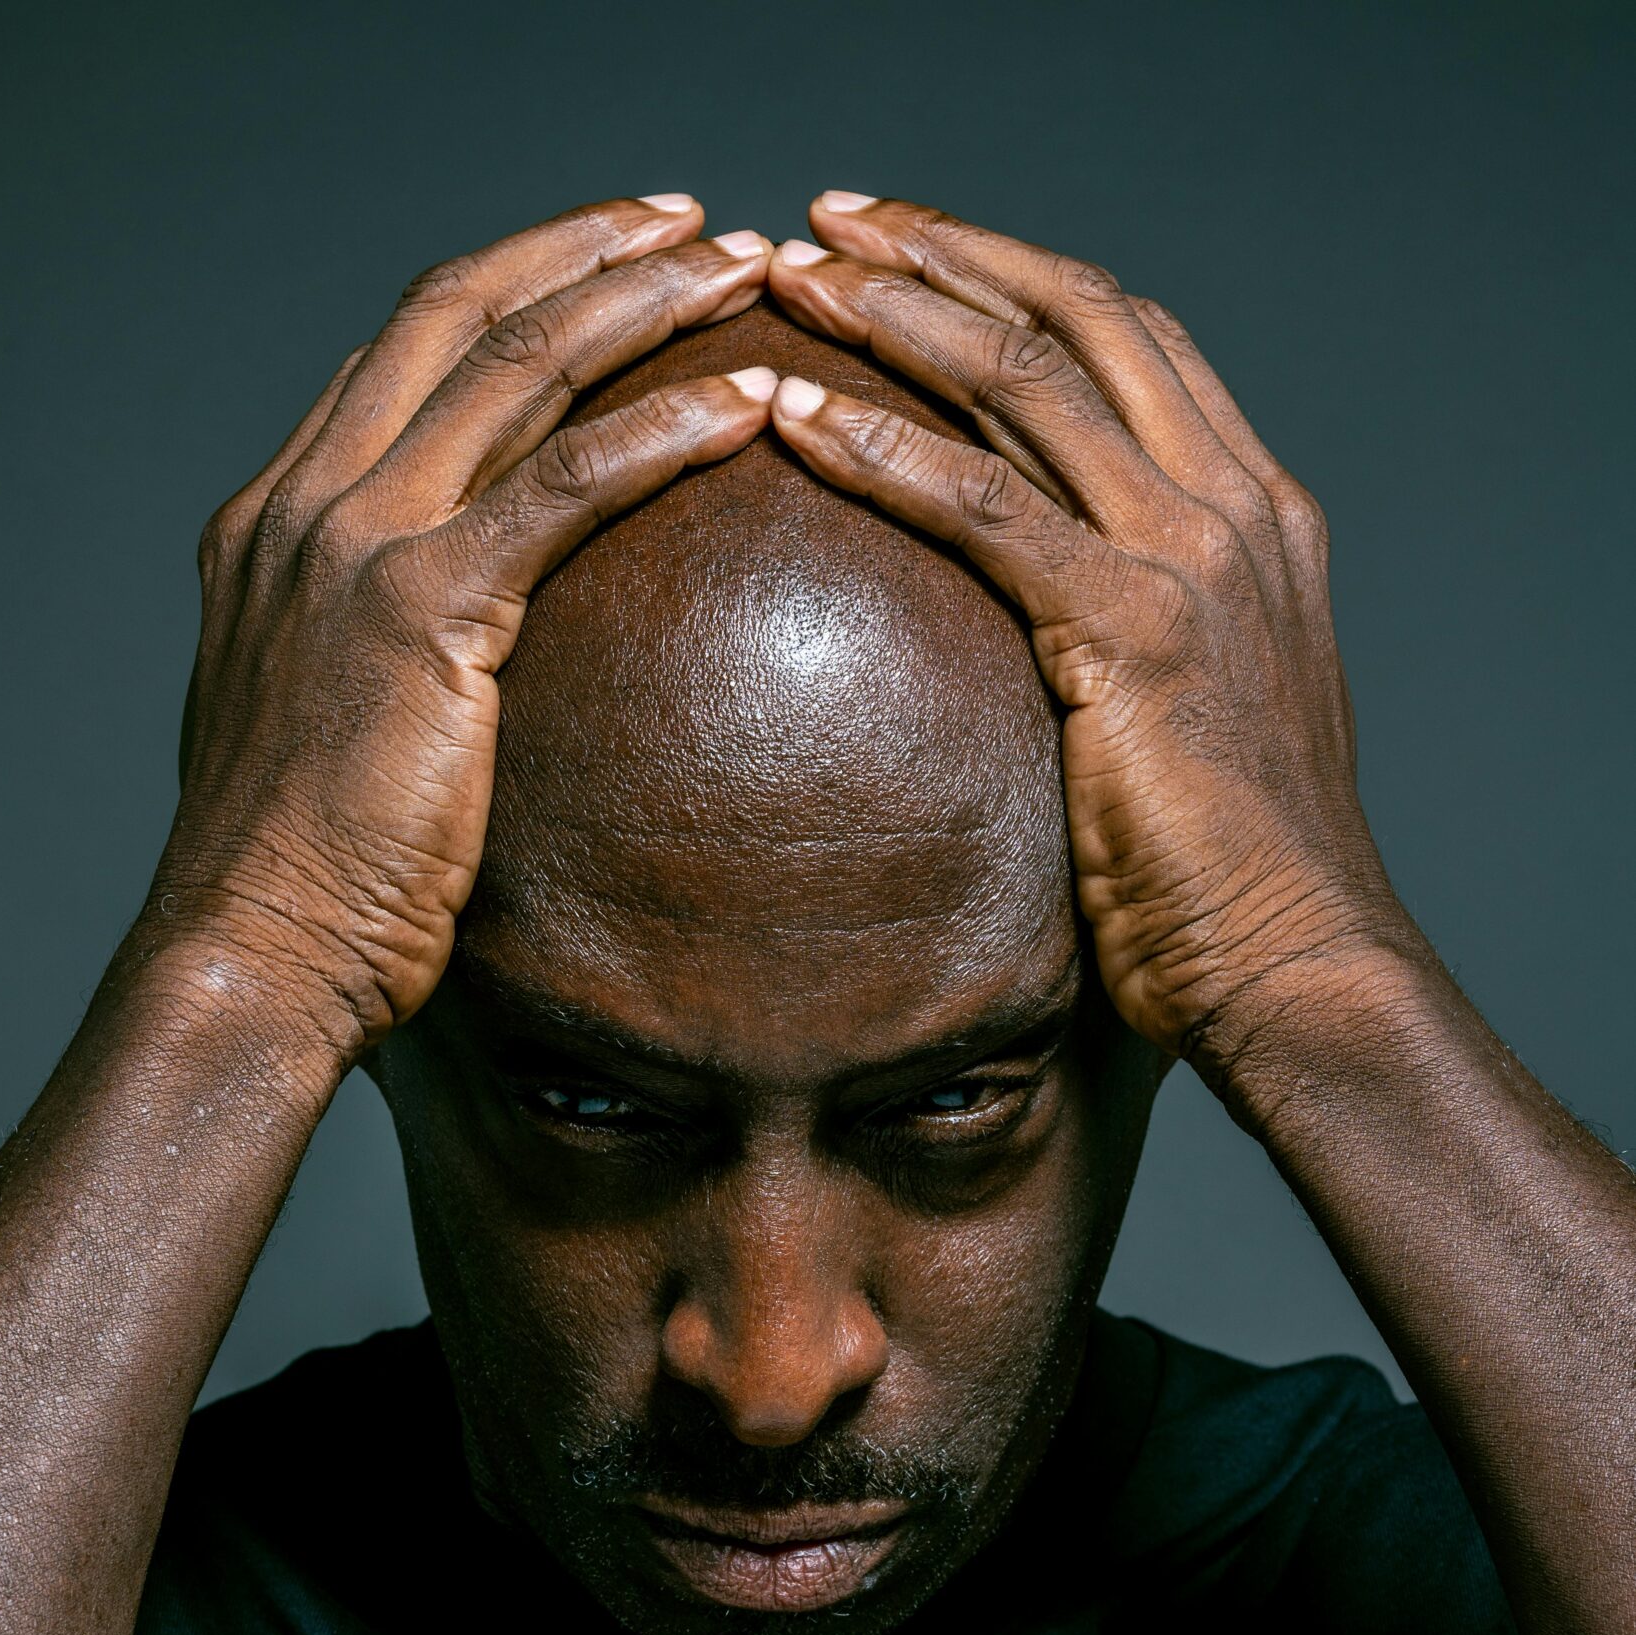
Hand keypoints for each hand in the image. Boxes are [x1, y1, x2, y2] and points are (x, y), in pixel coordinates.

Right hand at [159, 198, 774, 1056]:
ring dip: (643, 301)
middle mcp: (304, 505)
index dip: (511, 290)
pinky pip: (570, 485)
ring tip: (744, 272)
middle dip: (584, 250)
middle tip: (695, 226)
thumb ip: (364, 656)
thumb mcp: (318, 728)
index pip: (401, 355)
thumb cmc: (300, 879)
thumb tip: (448, 669)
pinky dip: (668, 428)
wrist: (253, 949)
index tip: (604, 264)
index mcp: (274, 522)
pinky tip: (751, 400)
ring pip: (518, 366)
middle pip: (456, 315)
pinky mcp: (420, 608)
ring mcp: (353, 543)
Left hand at [767, 196, 1423, 1075]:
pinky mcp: (1131, 627)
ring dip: (896, 315)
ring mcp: (1191, 557)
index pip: (1132, 343)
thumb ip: (1151, 643)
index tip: (917, 251)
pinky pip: (981, 506)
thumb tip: (1060, 644)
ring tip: (789, 279)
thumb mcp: (1207, 721)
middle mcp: (1235, 508)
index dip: (1019, 280)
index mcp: (1259, 515)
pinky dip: (881, 449)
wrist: (1298, 960)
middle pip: (1078, 322)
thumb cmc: (1238, 876)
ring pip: (1026, 383)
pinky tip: (796, 418)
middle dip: (945, 254)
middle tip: (828, 222)